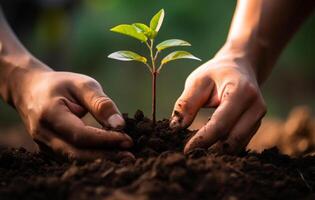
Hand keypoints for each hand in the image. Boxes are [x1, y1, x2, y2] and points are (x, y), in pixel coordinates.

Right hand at [7, 59, 132, 160]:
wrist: (30, 89)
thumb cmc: (60, 84)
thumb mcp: (82, 84)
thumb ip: (100, 103)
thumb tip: (120, 125)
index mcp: (49, 114)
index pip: (80, 135)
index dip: (105, 140)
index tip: (127, 140)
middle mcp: (43, 134)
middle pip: (77, 153)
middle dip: (106, 156)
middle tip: (130, 156)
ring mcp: (44, 145)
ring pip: (75, 159)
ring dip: (101, 159)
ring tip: (124, 157)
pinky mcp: (49, 150)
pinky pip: (72, 157)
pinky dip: (92, 157)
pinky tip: (110, 154)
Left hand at [170, 48, 265, 153]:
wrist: (240, 66)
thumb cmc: (216, 73)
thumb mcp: (197, 81)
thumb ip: (186, 104)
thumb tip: (175, 128)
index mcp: (241, 92)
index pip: (221, 124)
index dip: (203, 139)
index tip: (186, 150)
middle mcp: (256, 107)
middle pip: (232, 139)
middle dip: (210, 150)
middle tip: (190, 156)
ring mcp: (259, 117)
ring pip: (237, 145)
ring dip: (217, 152)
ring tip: (197, 153)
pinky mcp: (256, 125)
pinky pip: (240, 143)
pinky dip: (224, 148)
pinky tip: (209, 147)